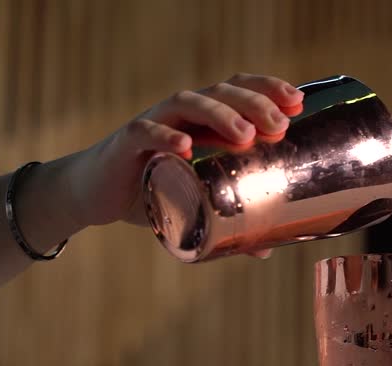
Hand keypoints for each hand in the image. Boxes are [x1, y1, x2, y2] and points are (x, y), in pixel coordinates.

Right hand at [62, 73, 303, 227]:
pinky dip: (165, 137)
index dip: (267, 89)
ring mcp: (154, 123)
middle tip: (280, 125)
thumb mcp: (196, 202)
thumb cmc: (153, 188)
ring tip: (246, 133)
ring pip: (187, 103)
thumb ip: (230, 224)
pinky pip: (145, 132)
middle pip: (221, 93)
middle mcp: (182, 113)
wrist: (94, 194)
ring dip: (219, 114)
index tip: (297, 102)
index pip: (238, 89)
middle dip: (254, 103)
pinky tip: (185, 146)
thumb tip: (265, 251)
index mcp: (204, 119)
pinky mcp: (126, 143)